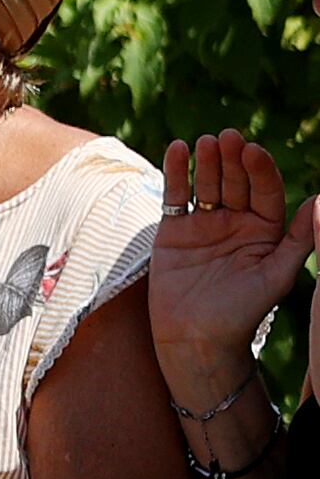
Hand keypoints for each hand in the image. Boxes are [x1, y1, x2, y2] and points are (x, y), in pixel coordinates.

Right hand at [153, 133, 313, 402]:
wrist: (197, 340)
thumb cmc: (243, 313)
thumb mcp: (278, 276)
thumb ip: (299, 238)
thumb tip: (318, 200)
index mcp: (266, 228)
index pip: (266, 189)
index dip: (260, 169)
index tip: (251, 151)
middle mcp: (237, 221)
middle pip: (236, 180)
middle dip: (232, 158)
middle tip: (226, 138)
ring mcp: (204, 224)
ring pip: (207, 183)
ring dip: (206, 161)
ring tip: (203, 142)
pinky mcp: (173, 233)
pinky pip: (175, 198)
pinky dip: (176, 174)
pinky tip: (177, 150)